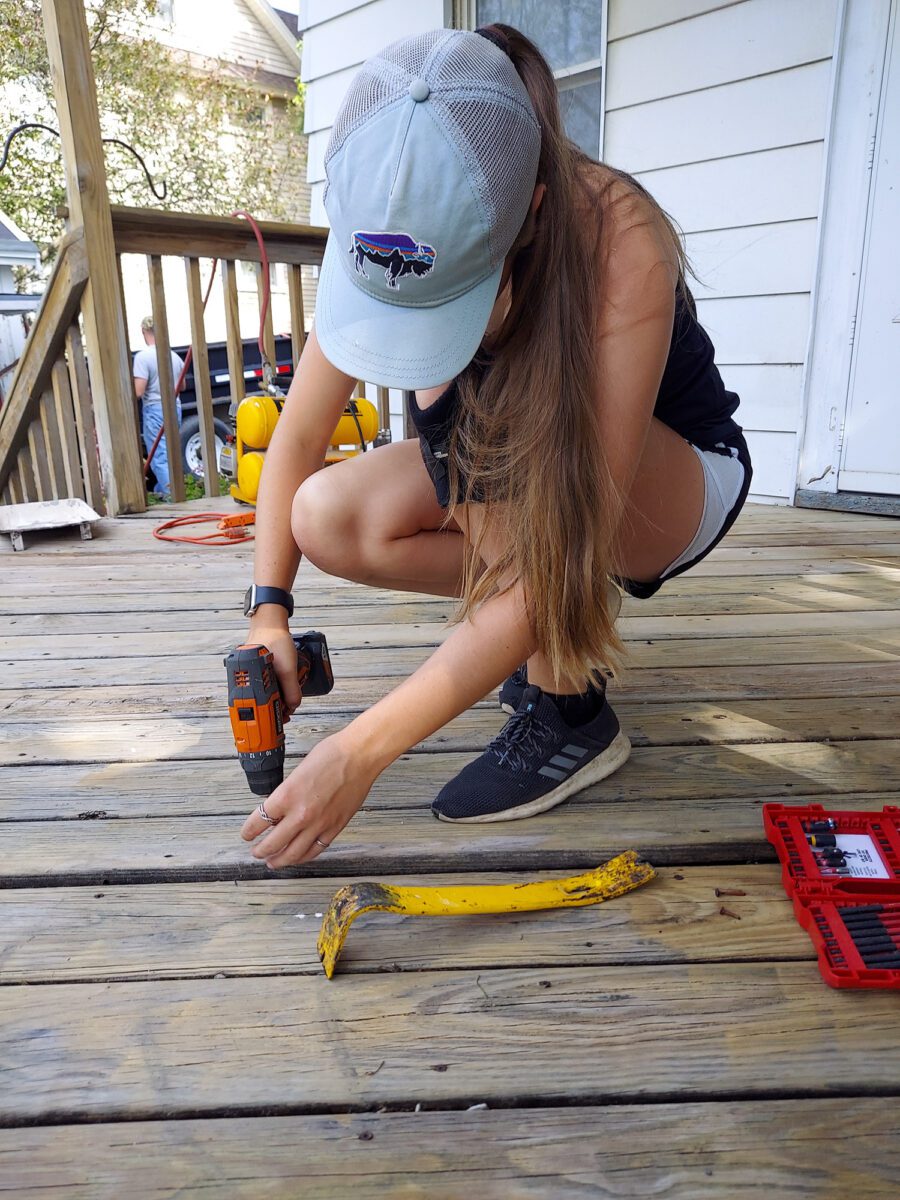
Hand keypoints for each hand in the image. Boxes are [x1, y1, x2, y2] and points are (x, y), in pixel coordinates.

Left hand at [240, 731, 376, 867]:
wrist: (360, 755)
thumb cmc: (332, 755)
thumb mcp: (297, 771)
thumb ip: (287, 793)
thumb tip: (279, 809)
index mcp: (286, 795)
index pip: (258, 822)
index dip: (249, 831)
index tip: (247, 834)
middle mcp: (300, 814)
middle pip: (272, 843)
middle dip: (260, 851)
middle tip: (256, 852)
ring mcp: (319, 824)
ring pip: (293, 853)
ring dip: (279, 860)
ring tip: (273, 862)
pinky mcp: (335, 827)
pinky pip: (316, 849)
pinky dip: (304, 856)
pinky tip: (299, 857)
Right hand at [248, 616, 300, 720]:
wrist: (271, 624)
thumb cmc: (275, 642)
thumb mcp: (287, 668)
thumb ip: (291, 689)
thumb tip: (293, 706)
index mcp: (248, 682)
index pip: (256, 708)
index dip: (268, 716)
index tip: (280, 721)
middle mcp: (247, 680)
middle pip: (260, 703)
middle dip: (275, 709)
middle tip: (288, 712)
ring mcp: (252, 676)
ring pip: (264, 696)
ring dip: (277, 701)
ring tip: (288, 703)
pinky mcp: (258, 673)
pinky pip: (265, 687)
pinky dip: (275, 693)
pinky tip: (284, 693)